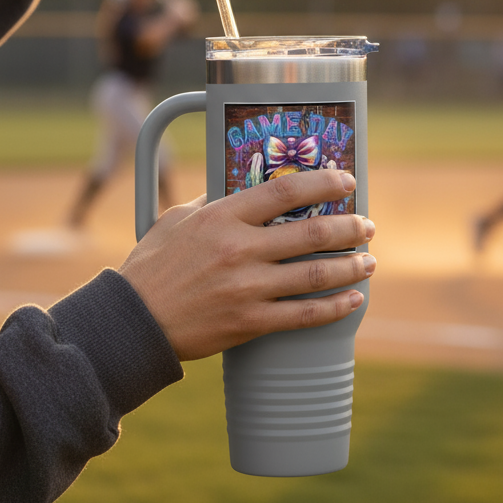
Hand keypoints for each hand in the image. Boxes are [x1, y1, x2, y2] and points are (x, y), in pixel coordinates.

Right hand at [120, 169, 375, 359]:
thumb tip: (242, 186)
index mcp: (223, 216)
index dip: (323, 183)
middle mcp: (240, 249)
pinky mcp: (250, 322)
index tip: (347, 180)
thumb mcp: (177, 218)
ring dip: (350, 266)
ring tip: (369, 261)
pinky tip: (354, 299)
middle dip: (349, 227)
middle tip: (367, 225)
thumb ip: (214, 202)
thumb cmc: (152, 264)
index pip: (285, 191)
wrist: (133, 321)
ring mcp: (247, 288)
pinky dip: (335, 307)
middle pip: (310, 233)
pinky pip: (303, 315)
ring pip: (315, 275)